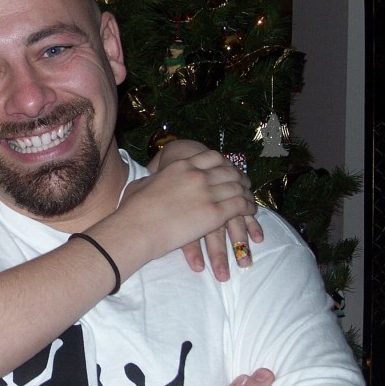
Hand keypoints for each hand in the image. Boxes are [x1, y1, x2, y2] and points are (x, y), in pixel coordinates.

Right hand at [96, 150, 256, 270]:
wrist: (137, 228)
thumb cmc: (133, 209)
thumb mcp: (142, 184)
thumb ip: (154, 178)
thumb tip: (152, 179)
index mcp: (181, 165)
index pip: (213, 157)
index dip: (225, 163)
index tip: (229, 169)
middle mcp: (197, 175)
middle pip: (229, 171)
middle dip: (240, 177)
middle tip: (245, 184)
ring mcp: (207, 193)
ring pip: (237, 187)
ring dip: (247, 192)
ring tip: (250, 198)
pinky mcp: (214, 214)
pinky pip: (239, 205)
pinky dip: (248, 207)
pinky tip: (250, 210)